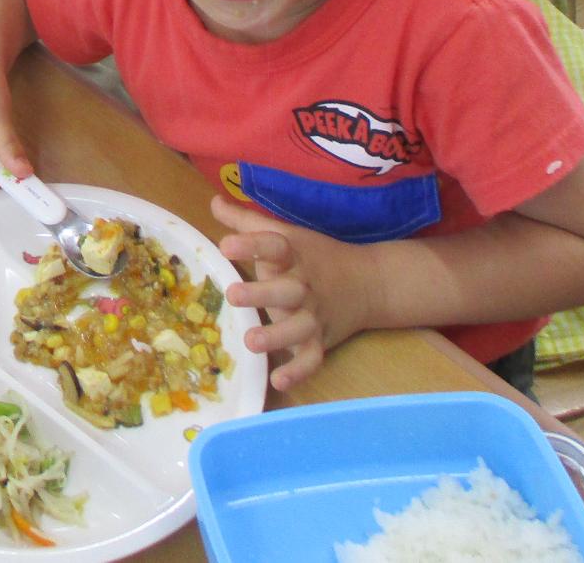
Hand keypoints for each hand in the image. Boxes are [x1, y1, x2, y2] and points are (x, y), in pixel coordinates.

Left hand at [210, 195, 369, 390]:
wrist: (369, 283)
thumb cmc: (315, 256)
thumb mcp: (286, 236)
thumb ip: (248, 223)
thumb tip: (213, 201)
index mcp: (295, 256)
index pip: (275, 246)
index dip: (252, 245)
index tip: (226, 244)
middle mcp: (305, 285)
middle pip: (287, 290)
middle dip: (261, 293)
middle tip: (232, 294)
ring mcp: (315, 315)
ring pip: (299, 327)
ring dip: (277, 336)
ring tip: (251, 342)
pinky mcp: (322, 340)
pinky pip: (313, 359)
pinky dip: (298, 371)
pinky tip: (278, 381)